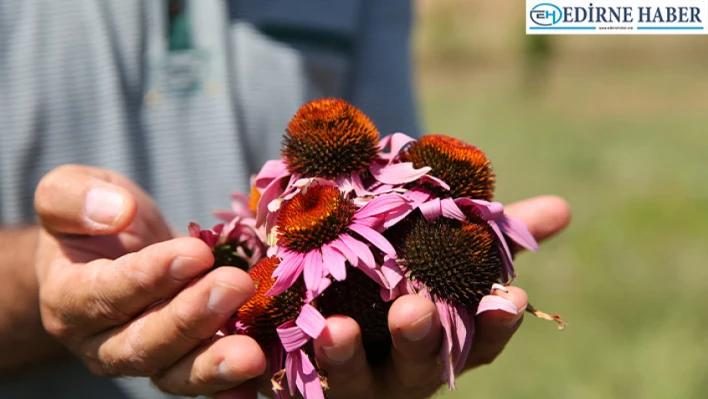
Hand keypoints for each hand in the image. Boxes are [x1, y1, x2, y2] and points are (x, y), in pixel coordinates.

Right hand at [34, 165, 264, 396]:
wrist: (113, 250)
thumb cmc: (95, 220)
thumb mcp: (69, 189)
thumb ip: (73, 197)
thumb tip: (117, 211)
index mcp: (68, 297)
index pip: (106, 293)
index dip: (150, 277)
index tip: (196, 253)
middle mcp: (100, 341)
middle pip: (143, 342)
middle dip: (192, 317)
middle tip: (236, 286)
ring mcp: (142, 359)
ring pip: (173, 372)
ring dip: (213, 363)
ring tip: (252, 353)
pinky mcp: (177, 364)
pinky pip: (199, 384)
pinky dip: (225, 388)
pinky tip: (253, 383)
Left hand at [301, 195, 570, 398]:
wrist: (321, 297)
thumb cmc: (396, 280)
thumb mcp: (439, 253)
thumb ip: (488, 235)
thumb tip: (562, 209)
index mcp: (439, 340)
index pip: (478, 341)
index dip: (495, 324)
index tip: (510, 298)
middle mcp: (400, 368)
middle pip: (416, 364)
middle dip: (417, 340)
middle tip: (413, 311)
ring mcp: (349, 380)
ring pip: (349, 379)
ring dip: (344, 357)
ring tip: (335, 328)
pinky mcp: (297, 378)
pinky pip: (287, 376)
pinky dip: (278, 361)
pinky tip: (267, 336)